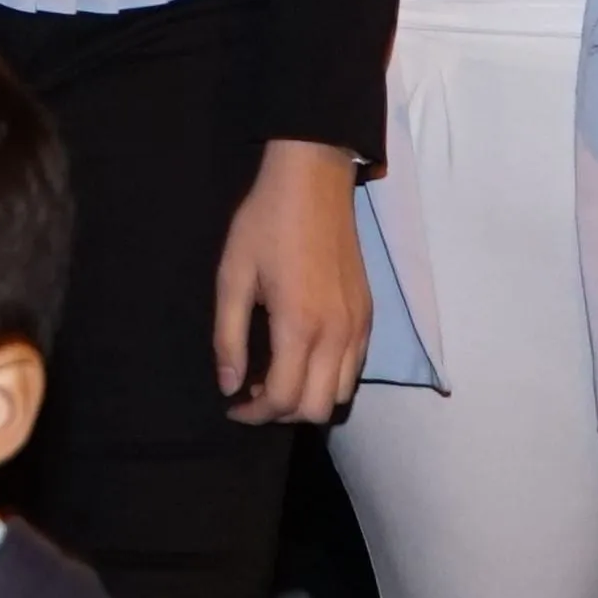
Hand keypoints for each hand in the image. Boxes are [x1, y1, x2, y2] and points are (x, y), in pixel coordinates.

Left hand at [214, 138, 368, 425]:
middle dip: (281, 414)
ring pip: (342, 395)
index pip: (283, 399)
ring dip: (308, 398)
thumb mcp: (232, 277)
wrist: (313, 183)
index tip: (231, 406)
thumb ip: (229, 337)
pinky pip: (355, 368)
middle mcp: (337, 335)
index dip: (254, 414)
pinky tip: (301, 357)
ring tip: (274, 376)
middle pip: (318, 409)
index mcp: (299, 326)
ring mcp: (359, 327)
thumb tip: (229, 386)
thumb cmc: (264, 224)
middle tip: (251, 394)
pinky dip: (330, 379)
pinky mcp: (369, 316)